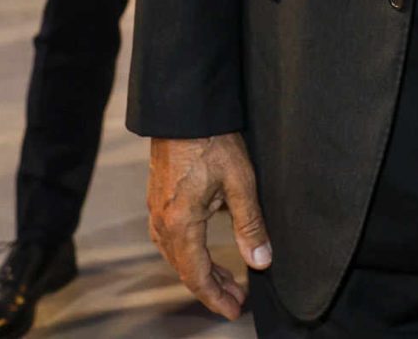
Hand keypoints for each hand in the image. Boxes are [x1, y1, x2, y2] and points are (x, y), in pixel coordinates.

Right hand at [147, 133, 272, 318]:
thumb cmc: (212, 140)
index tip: (234, 310)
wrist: (184, 107)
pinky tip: (201, 249)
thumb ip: (250, 226)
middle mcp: (162, 221)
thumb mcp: (240, 183)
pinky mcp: (157, 197)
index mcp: (180, 223)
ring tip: (226, 278)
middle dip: (211, 288)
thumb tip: (261, 262)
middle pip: (184, 269)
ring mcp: (156, 209)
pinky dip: (187, 253)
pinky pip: (168, 238)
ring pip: (174, 255)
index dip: (216, 297)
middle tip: (236, 299)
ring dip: (199, 271)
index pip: (196, 275)